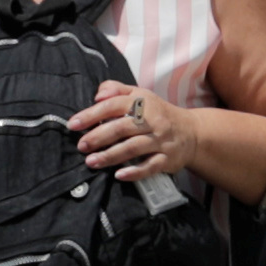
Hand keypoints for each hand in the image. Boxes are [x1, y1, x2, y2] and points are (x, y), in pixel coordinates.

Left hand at [74, 81, 202, 184]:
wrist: (192, 132)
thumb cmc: (157, 113)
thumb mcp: (139, 95)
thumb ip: (116, 90)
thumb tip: (97, 95)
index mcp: (142, 103)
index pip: (114, 106)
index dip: (92, 115)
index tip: (73, 124)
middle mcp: (153, 121)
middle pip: (122, 128)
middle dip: (98, 137)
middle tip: (81, 146)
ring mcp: (161, 141)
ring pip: (134, 148)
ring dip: (111, 156)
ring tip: (92, 161)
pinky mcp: (168, 159)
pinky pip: (150, 166)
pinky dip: (134, 172)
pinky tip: (118, 175)